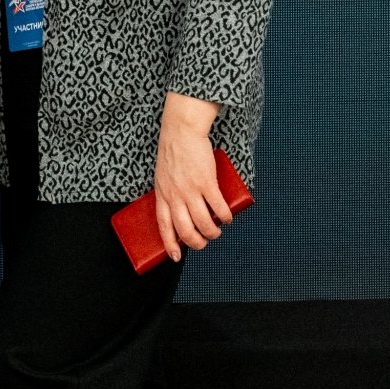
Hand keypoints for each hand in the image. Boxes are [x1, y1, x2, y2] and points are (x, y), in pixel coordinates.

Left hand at [152, 93, 228, 262]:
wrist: (181, 131)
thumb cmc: (173, 153)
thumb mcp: (163, 177)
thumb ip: (170, 193)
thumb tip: (184, 210)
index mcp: (162, 195)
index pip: (164, 226)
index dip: (170, 244)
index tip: (176, 257)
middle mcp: (175, 195)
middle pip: (185, 230)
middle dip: (196, 242)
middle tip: (204, 243)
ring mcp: (190, 190)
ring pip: (203, 223)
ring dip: (212, 232)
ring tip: (217, 232)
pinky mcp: (206, 182)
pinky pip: (217, 207)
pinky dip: (224, 217)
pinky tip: (227, 219)